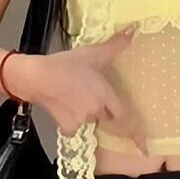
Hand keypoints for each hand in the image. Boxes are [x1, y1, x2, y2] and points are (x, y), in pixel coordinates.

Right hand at [9, 28, 147, 154]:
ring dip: (88, 111)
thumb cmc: (64, 64)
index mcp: (105, 96)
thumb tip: (134, 30)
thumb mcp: (91, 53)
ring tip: (75, 94)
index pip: (125, 118)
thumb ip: (115, 45)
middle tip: (90, 93)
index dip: (136, 134)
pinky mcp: (67, 127)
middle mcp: (96, 112)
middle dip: (104, 108)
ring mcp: (81, 121)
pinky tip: (65, 104)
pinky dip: (74, 118)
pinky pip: (77, 127)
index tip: (144, 147)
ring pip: (92, 120)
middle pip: (107, 116)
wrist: (35, 77)